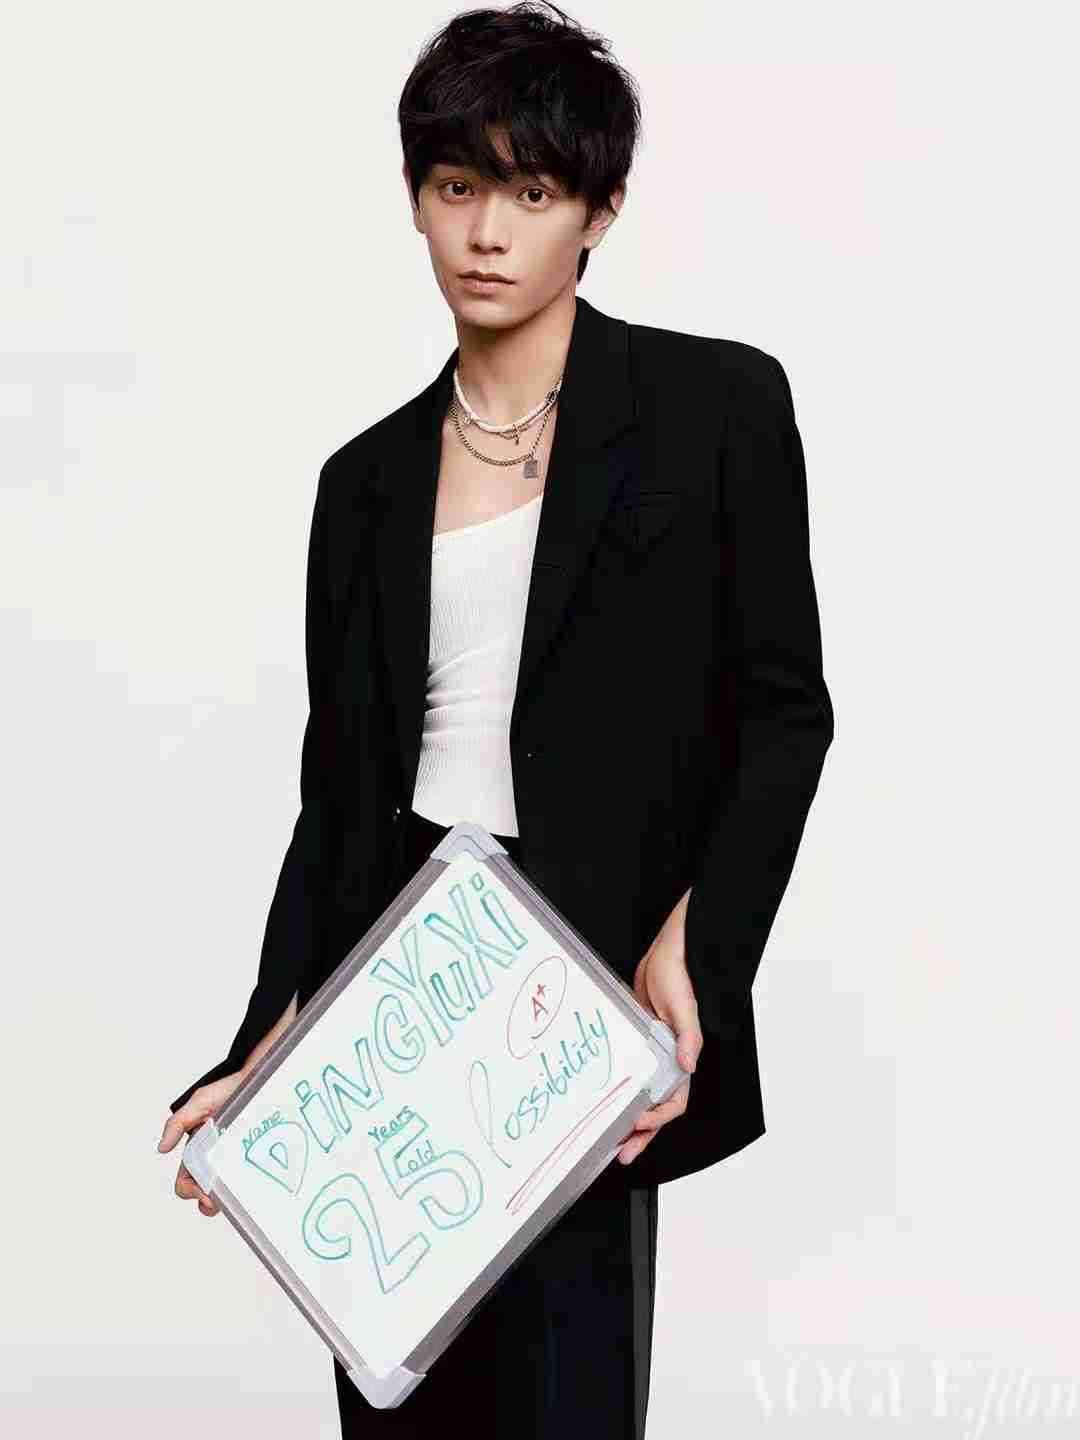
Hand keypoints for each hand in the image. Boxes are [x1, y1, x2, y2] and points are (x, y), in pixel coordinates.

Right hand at [157, 1070, 247, 1216]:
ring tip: (235, 1198)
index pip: (186, 1182)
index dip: (190, 1192)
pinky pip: (249, 1179)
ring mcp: (234, 1160)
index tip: (203, 1194)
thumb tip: (162, 1149)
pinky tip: (254, 1187)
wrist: (256, 1080)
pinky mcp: (252, 1157)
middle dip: (208, 1203)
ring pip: (226, 1191)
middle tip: (219, 1201)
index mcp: (196, 1151)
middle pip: (204, 1193)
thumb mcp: (199, 1103)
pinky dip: (249, 1188)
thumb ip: (178, 1123)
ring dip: (227, 1199)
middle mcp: (213, 1159)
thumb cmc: (227, 1091)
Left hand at [618, 888, 703, 1166]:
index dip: (657, 1119)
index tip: (635, 1124)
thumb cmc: (681, 975)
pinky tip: (602, 1096)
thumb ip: (689, 1035)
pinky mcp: (638, 1040)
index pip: (674, 1102)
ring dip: (629, 1118)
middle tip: (621, 1154)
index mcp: (682, 1058)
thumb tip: (688, 1064)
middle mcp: (668, 1060)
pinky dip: (620, 1088)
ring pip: (643, 1095)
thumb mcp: (683, 1004)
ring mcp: (652, 1052)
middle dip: (642, 1134)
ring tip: (611, 1139)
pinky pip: (630, 1072)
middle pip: (658, 1108)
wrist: (668, 951)